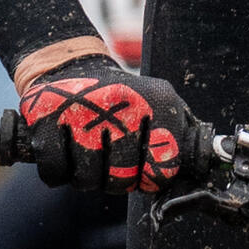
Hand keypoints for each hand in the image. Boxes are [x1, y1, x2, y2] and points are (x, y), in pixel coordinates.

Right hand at [16, 53, 194, 193]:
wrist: (69, 68)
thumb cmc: (119, 97)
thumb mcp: (158, 105)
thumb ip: (180, 136)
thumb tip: (203, 165)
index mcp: (155, 104)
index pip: (162, 168)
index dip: (152, 177)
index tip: (146, 171)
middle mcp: (120, 107)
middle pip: (120, 180)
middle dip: (116, 178)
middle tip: (111, 159)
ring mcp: (80, 115)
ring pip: (87, 181)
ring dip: (86, 175)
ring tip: (88, 148)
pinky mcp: (44, 123)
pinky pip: (55, 174)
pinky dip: (59, 169)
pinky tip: (65, 149)